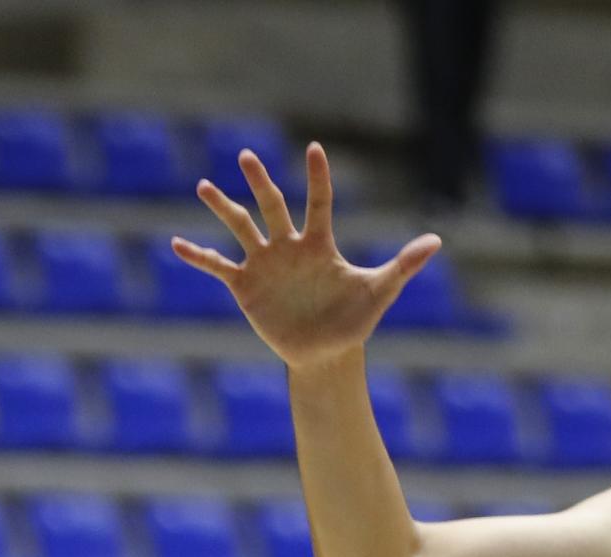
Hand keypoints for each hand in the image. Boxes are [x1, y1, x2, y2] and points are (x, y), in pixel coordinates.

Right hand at [172, 143, 442, 371]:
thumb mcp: (379, 292)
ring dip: (222, 207)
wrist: (326, 353)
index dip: (318, 177)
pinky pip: (218, 266)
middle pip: (271, 206)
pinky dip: (198, 257)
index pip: (318, 202)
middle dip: (259, 182)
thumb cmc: (354, 321)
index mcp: (319, 243)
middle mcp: (288, 246)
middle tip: (246, 156)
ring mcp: (265, 264)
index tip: (315, 148)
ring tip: (204, 185)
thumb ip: (403, 265)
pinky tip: (175, 244)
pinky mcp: (246, 286)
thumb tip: (435, 242)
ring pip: (240, 227)